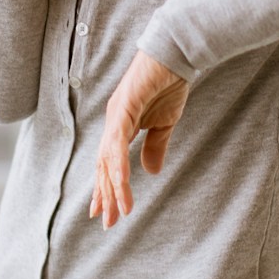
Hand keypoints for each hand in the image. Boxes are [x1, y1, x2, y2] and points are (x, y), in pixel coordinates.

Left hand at [89, 51, 189, 227]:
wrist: (176, 55)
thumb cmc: (169, 83)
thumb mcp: (164, 123)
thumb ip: (155, 146)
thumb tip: (150, 172)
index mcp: (121, 126)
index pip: (107, 163)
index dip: (105, 188)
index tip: (103, 213)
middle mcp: (113, 122)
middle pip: (103, 166)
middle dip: (105, 195)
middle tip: (106, 222)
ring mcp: (116, 114)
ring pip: (108, 158)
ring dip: (113, 187)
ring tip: (117, 211)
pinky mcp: (124, 107)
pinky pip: (118, 141)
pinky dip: (118, 163)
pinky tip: (121, 182)